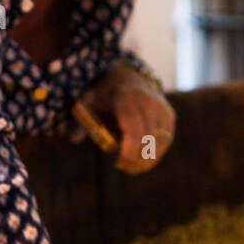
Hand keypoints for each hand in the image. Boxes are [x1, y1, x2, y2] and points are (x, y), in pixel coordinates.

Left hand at [70, 60, 174, 174]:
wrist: (127, 77)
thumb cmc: (103, 96)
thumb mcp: (88, 104)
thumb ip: (82, 122)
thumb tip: (74, 139)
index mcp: (125, 97)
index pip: (134, 129)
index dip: (128, 151)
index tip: (117, 163)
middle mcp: (147, 100)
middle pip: (147, 139)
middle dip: (135, 159)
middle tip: (122, 167)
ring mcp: (161, 107)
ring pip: (160, 142)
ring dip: (147, 160)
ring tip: (131, 167)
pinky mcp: (169, 115)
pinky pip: (166, 140)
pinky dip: (155, 153)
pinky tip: (143, 159)